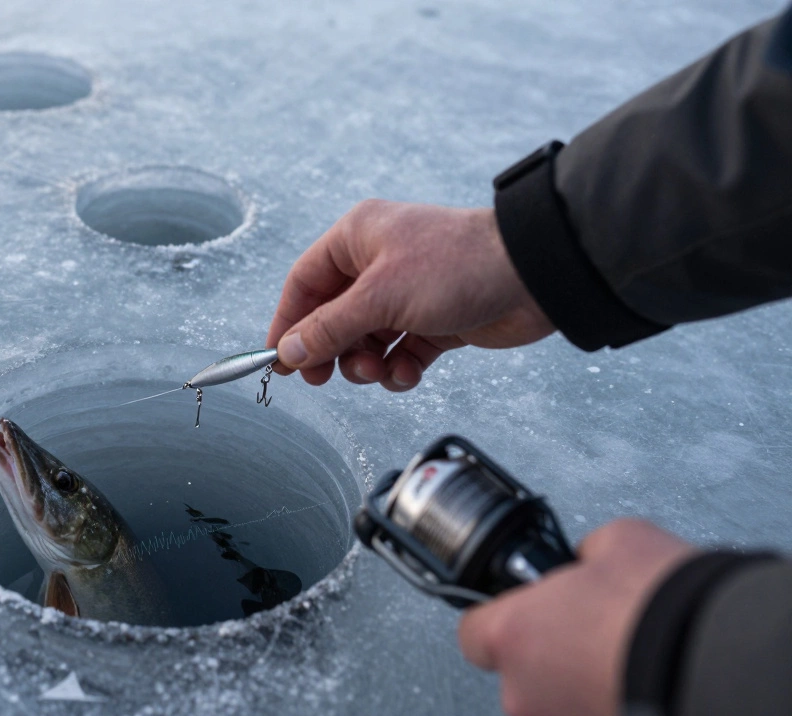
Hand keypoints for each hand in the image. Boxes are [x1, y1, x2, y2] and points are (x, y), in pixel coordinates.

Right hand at [265, 200, 554, 389]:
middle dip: (331, 349)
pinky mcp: (436, 321)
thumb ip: (330, 328)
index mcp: (358, 238)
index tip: (280, 360)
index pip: (305, 283)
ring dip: (367, 363)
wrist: (534, 277)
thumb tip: (289, 350)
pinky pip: (401, 352)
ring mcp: (408, 293)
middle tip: (323, 378)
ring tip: (380, 369)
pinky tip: (408, 372)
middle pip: (332, 316)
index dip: (289, 323)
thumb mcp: (380, 297)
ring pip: (366, 340)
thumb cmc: (456, 266)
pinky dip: (399, 368)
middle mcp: (379, 263)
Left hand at [458, 519, 697, 715]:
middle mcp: (525, 693)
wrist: (720, 658)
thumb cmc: (662, 603)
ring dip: (580, 679)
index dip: (500, 616)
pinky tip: (638, 677)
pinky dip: (610, 697)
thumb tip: (590, 559)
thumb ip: (584, 554)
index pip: (474, 632)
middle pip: (519, 671)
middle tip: (588, 629)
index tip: (522, 609)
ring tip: (622, 655)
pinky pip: (592, 712)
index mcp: (512, 636)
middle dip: (549, 650)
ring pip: (557, 699)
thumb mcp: (616, 541)